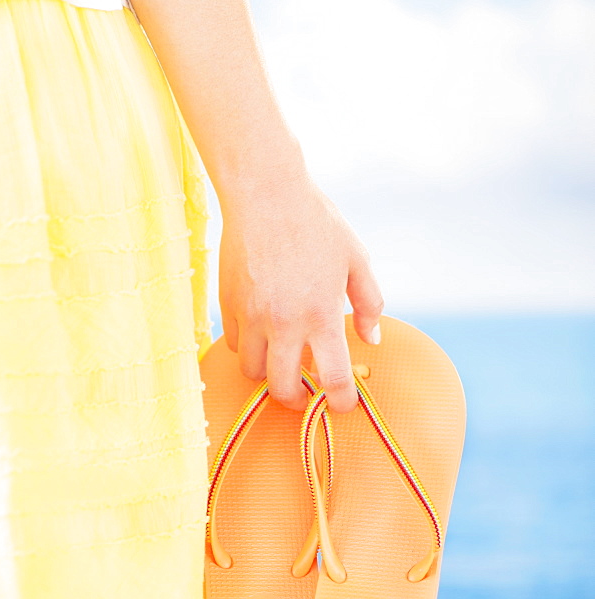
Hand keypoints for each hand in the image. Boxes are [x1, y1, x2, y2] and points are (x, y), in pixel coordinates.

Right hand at [217, 170, 383, 412]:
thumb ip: (369, 304)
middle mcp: (284, 323)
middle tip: (304, 393)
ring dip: (267, 373)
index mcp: (322, 315)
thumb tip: (371, 340)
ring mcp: (251, 316)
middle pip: (282, 389)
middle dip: (295, 400)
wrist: (265, 194)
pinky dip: (247, 346)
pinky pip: (233, 343)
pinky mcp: (227, 304)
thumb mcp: (356, 260)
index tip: (342, 404)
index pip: (332, 380)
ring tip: (280, 359)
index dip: (340, 401)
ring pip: (251, 371)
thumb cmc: (317, 224)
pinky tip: (260, 330)